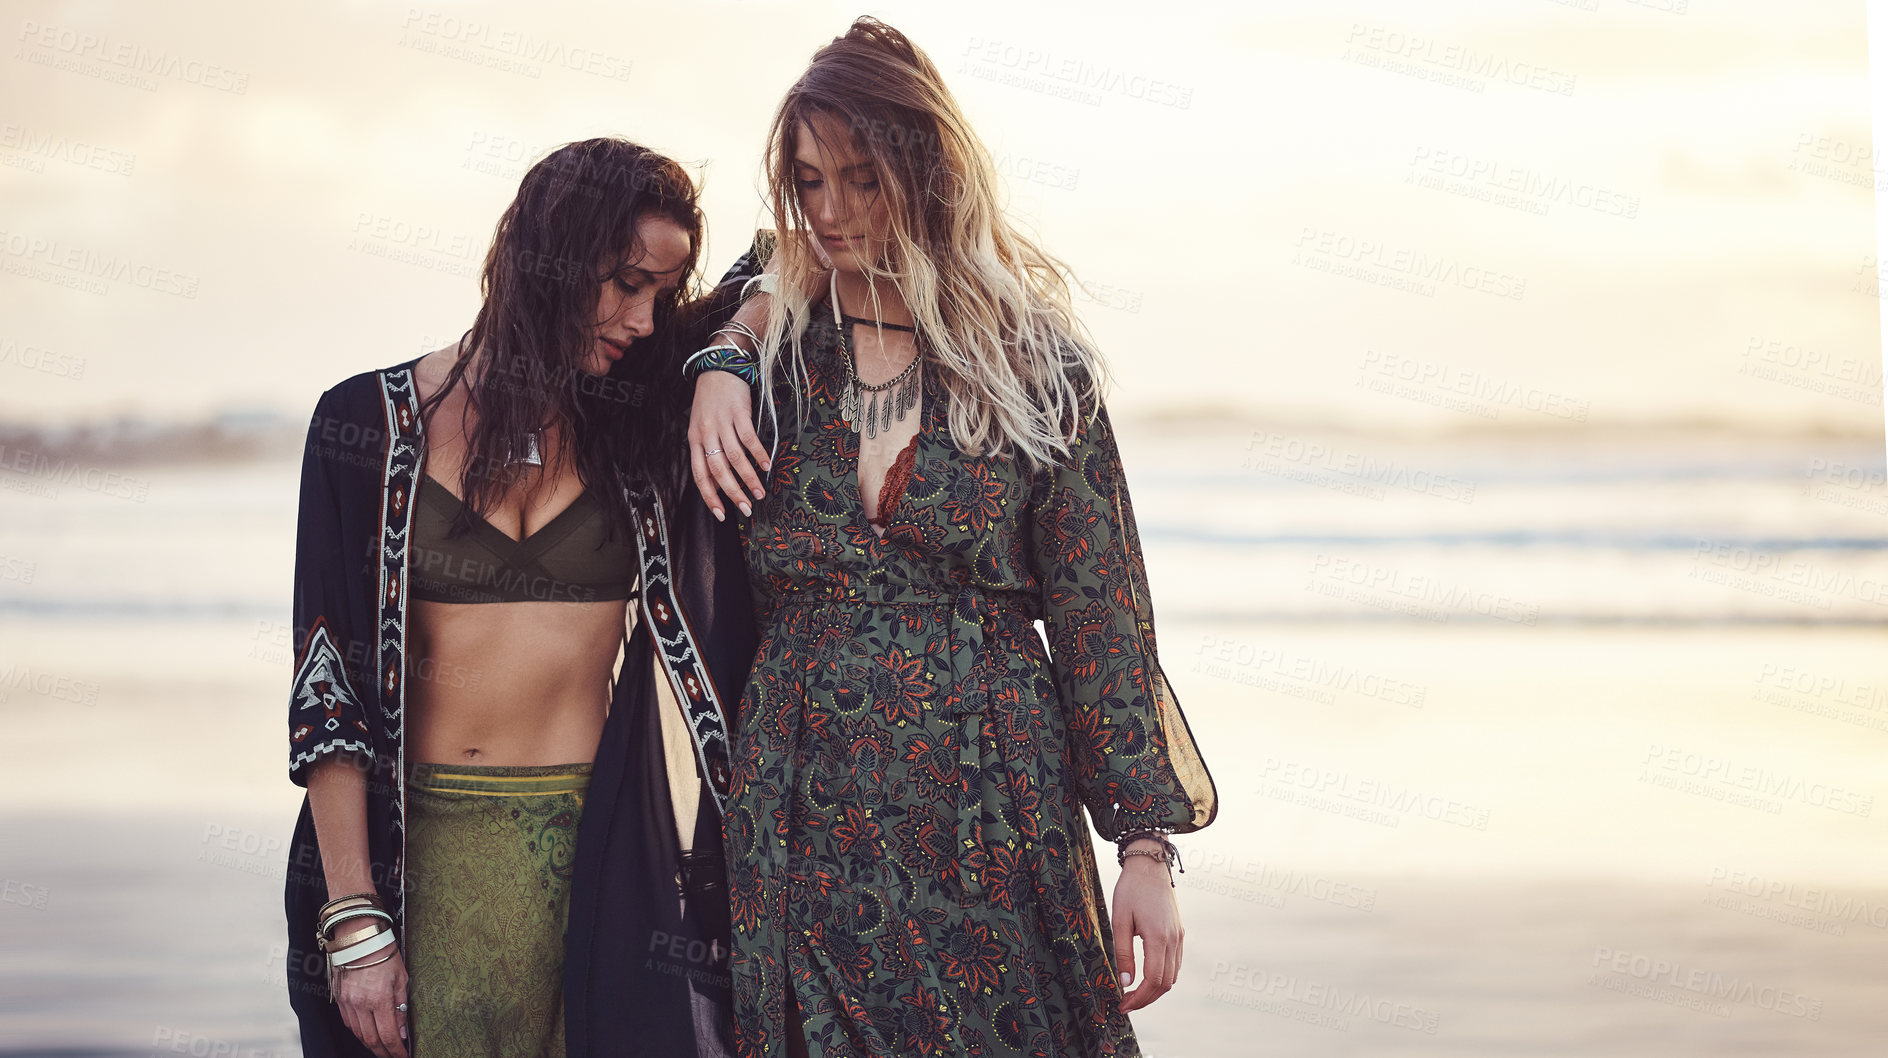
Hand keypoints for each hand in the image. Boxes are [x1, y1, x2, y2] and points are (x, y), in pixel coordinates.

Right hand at [332, 946, 409, 1057]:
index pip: (388, 1035)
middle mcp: (360, 1004)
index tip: (404, 1056)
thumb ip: (401, 1007)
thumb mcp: (401, 979)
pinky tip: (369, 1033)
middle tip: (394, 1055)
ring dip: (371, 1044)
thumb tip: (403, 1032)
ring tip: (383, 1047)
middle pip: (371, 1040)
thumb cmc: (384, 954)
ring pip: (358, 1034)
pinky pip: (349, 1023)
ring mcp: (347, 1002)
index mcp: (379, 999)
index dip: (397, 1051)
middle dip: (384, 1052)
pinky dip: (359, 1032)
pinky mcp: (339, 999)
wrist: (359, 937)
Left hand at [688, 371, 764, 519]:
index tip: (721, 514)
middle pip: (718, 470)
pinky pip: (749, 439)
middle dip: (733, 493)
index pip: (700, 475)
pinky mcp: (739, 412)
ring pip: (735, 458)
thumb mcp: (701, 426)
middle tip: (746, 508)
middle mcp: (706, 433)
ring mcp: (722, 423)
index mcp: (694, 440)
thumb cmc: (710, 401)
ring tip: (759, 492)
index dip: (710, 497)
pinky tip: (767, 466)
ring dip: (749, 478)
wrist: (718, 369)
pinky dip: (759, 454)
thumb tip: (717, 481)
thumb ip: (707, 451)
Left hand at [1112, 849, 1182, 1013]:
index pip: (1153, 980)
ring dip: (1155, 989)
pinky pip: (1175, 963)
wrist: (1150, 865)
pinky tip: (1146, 976)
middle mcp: (1173, 940)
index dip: (1139, 998)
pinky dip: (1163, 976)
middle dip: (1146, 999)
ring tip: (1134, 993)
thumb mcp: (1119, 920)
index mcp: (1158, 937)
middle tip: (1126, 1004)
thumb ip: (1123, 953)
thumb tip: (1126, 983)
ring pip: (1173, 975)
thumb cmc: (1131, 890)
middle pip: (1166, 983)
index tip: (1123, 1005)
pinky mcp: (1179, 932)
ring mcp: (1179, 936)